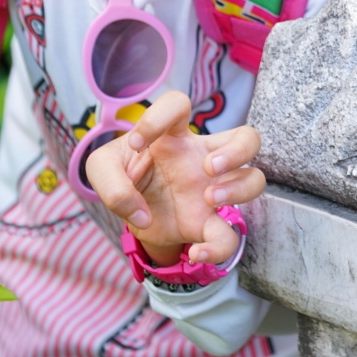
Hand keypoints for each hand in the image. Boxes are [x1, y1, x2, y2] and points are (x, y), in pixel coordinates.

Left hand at [84, 91, 264, 266]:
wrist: (133, 217)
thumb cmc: (124, 180)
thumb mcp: (102, 171)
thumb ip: (111, 185)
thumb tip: (140, 213)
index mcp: (173, 136)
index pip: (178, 105)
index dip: (160, 116)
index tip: (138, 144)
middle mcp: (201, 158)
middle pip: (247, 137)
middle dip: (236, 150)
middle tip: (207, 167)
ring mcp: (211, 190)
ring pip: (255, 179)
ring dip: (238, 188)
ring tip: (209, 199)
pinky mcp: (208, 224)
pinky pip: (230, 236)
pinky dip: (217, 248)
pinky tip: (196, 252)